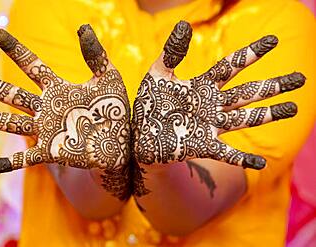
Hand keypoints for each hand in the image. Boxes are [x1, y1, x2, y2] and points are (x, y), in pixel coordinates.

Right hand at [0, 25, 130, 199]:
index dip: (15, 49)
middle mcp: (47, 108)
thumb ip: (95, 54)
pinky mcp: (51, 151)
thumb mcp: (108, 78)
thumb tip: (82, 26)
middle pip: (12, 94)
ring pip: (12, 123)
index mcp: (59, 89)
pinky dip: (10, 162)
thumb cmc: (116, 110)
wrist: (122, 143)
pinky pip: (26, 157)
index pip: (32, 66)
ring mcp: (47, 130)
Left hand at [132, 21, 304, 169]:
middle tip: (300, 78)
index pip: (232, 66)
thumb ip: (172, 52)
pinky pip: (228, 152)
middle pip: (248, 93)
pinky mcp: (204, 145)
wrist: (140, 135)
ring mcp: (210, 125)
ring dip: (269, 114)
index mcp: (203, 86)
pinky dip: (243, 158)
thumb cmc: (149, 104)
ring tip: (293, 108)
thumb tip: (185, 25)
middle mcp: (212, 105)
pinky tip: (259, 163)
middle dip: (273, 86)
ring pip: (246, 117)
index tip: (272, 41)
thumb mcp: (158, 74)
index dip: (252, 53)